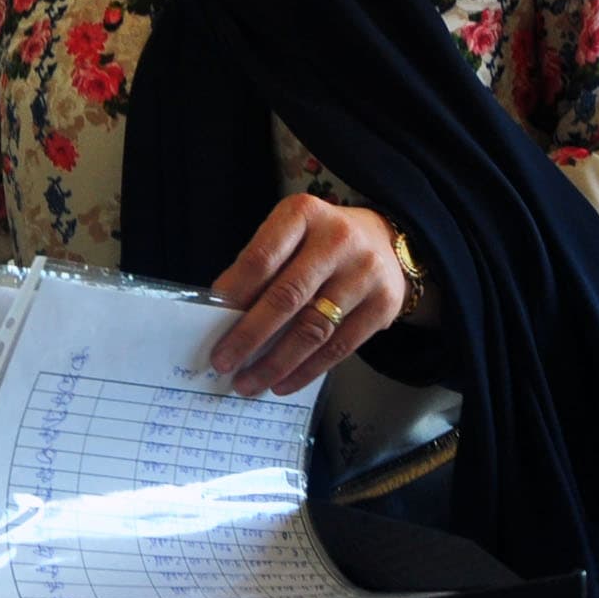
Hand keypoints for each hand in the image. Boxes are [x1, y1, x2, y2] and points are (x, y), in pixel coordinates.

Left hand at [205, 194, 422, 395]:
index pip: (262, 256)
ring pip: (313, 329)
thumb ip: (261, 266)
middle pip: (287, 296)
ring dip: (275, 362)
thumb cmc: (320, 243)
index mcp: (303, 215)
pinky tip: (283, 383)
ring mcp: (364, 273)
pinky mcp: (383, 305)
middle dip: (249, 335)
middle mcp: (337, 240)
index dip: (235, 291)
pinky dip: (306, 370)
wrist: (386, 243)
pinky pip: (338, 347)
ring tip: (248, 382)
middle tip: (222, 361)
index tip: (212, 319)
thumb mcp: (290, 235)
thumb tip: (226, 317)